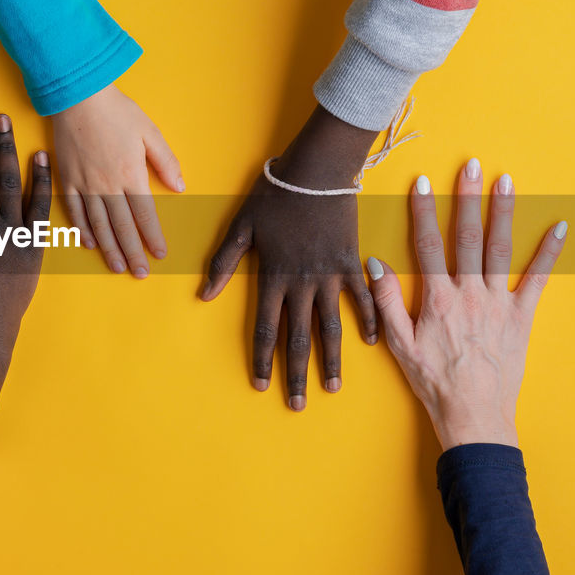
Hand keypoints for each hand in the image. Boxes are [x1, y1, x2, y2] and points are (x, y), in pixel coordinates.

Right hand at [52, 84, 182, 277]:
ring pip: (99, 224)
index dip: (153, 237)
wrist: (77, 95)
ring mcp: (85, 184)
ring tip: (117, 267)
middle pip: (122, 227)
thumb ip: (165, 161)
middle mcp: (107, 185)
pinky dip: (82, 229)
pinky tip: (90, 243)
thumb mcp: (149, 131)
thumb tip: (180, 186)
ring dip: (109, 248)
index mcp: (130, 174)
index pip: (145, 215)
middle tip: (140, 273)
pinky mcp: (67, 178)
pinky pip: (74, 210)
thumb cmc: (116, 110)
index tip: (160, 254)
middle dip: (133, 253)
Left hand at [200, 105, 380, 410]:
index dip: (261, 359)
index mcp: (272, 276)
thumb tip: (204, 295)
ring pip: (331, 326)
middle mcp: (301, 283)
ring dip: (331, 359)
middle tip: (296, 405)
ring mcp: (330, 275)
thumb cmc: (275, 193)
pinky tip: (370, 342)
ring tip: (331, 387)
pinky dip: (368, 320)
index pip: (264, 328)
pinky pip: (362, 298)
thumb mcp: (241, 226)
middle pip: (297, 338)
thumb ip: (223, 262)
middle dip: (295, 374)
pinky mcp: (351, 262)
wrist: (317, 169)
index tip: (261, 385)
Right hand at [366, 160, 567, 449]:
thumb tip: (374, 265)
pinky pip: (538, 280)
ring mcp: (499, 303)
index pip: (427, 244)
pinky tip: (560, 228)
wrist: (473, 415)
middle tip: (471, 165)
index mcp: (438, 299)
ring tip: (506, 181)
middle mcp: (469, 293)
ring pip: (501, 249)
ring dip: (504, 212)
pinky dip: (549, 253)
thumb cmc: (434, 383)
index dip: (424, 211)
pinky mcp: (522, 317)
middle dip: (468, 198)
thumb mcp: (399, 346)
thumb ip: (385, 303)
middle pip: (468, 236)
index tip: (423, 183)